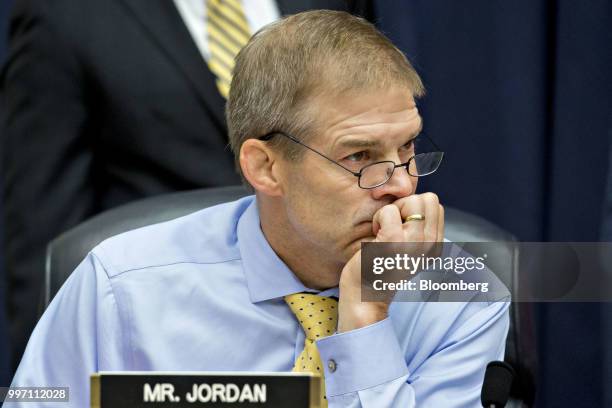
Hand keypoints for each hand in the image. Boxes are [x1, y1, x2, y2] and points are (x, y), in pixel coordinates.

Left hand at [337, 193, 443, 332]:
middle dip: (405, 206)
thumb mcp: (408, 245)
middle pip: (428, 199)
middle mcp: (430, 246)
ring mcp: (414, 244)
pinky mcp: (394, 242)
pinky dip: (379, 218)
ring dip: (391, 212)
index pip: (435, 205)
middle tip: (391, 228)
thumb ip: (416, 225)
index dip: (413, 209)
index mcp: (436, 245)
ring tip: (383, 233)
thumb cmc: (379, 265)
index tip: (400, 227)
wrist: (364, 294)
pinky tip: (375, 237)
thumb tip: (411, 195)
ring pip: (411, 200)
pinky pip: (390, 210)